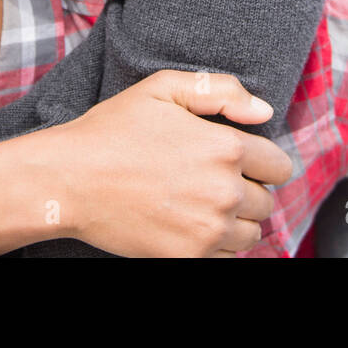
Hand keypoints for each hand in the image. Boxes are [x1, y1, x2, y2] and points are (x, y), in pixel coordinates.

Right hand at [0, 70, 292, 256]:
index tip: (239, 160)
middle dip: (248, 190)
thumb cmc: (112, 130)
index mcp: (226, 147)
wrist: (68, 181)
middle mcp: (224, 191)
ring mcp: (207, 229)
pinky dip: (216, 245)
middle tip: (211, 180)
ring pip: (251, 234)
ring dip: (236, 221)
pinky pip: (227, 258)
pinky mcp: (188, 258)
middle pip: (267, 201)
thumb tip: (264, 112)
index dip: (262, 161)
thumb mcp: (163, 88)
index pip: (279, 165)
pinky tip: (189, 225)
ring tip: (202, 204)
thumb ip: (221, 91)